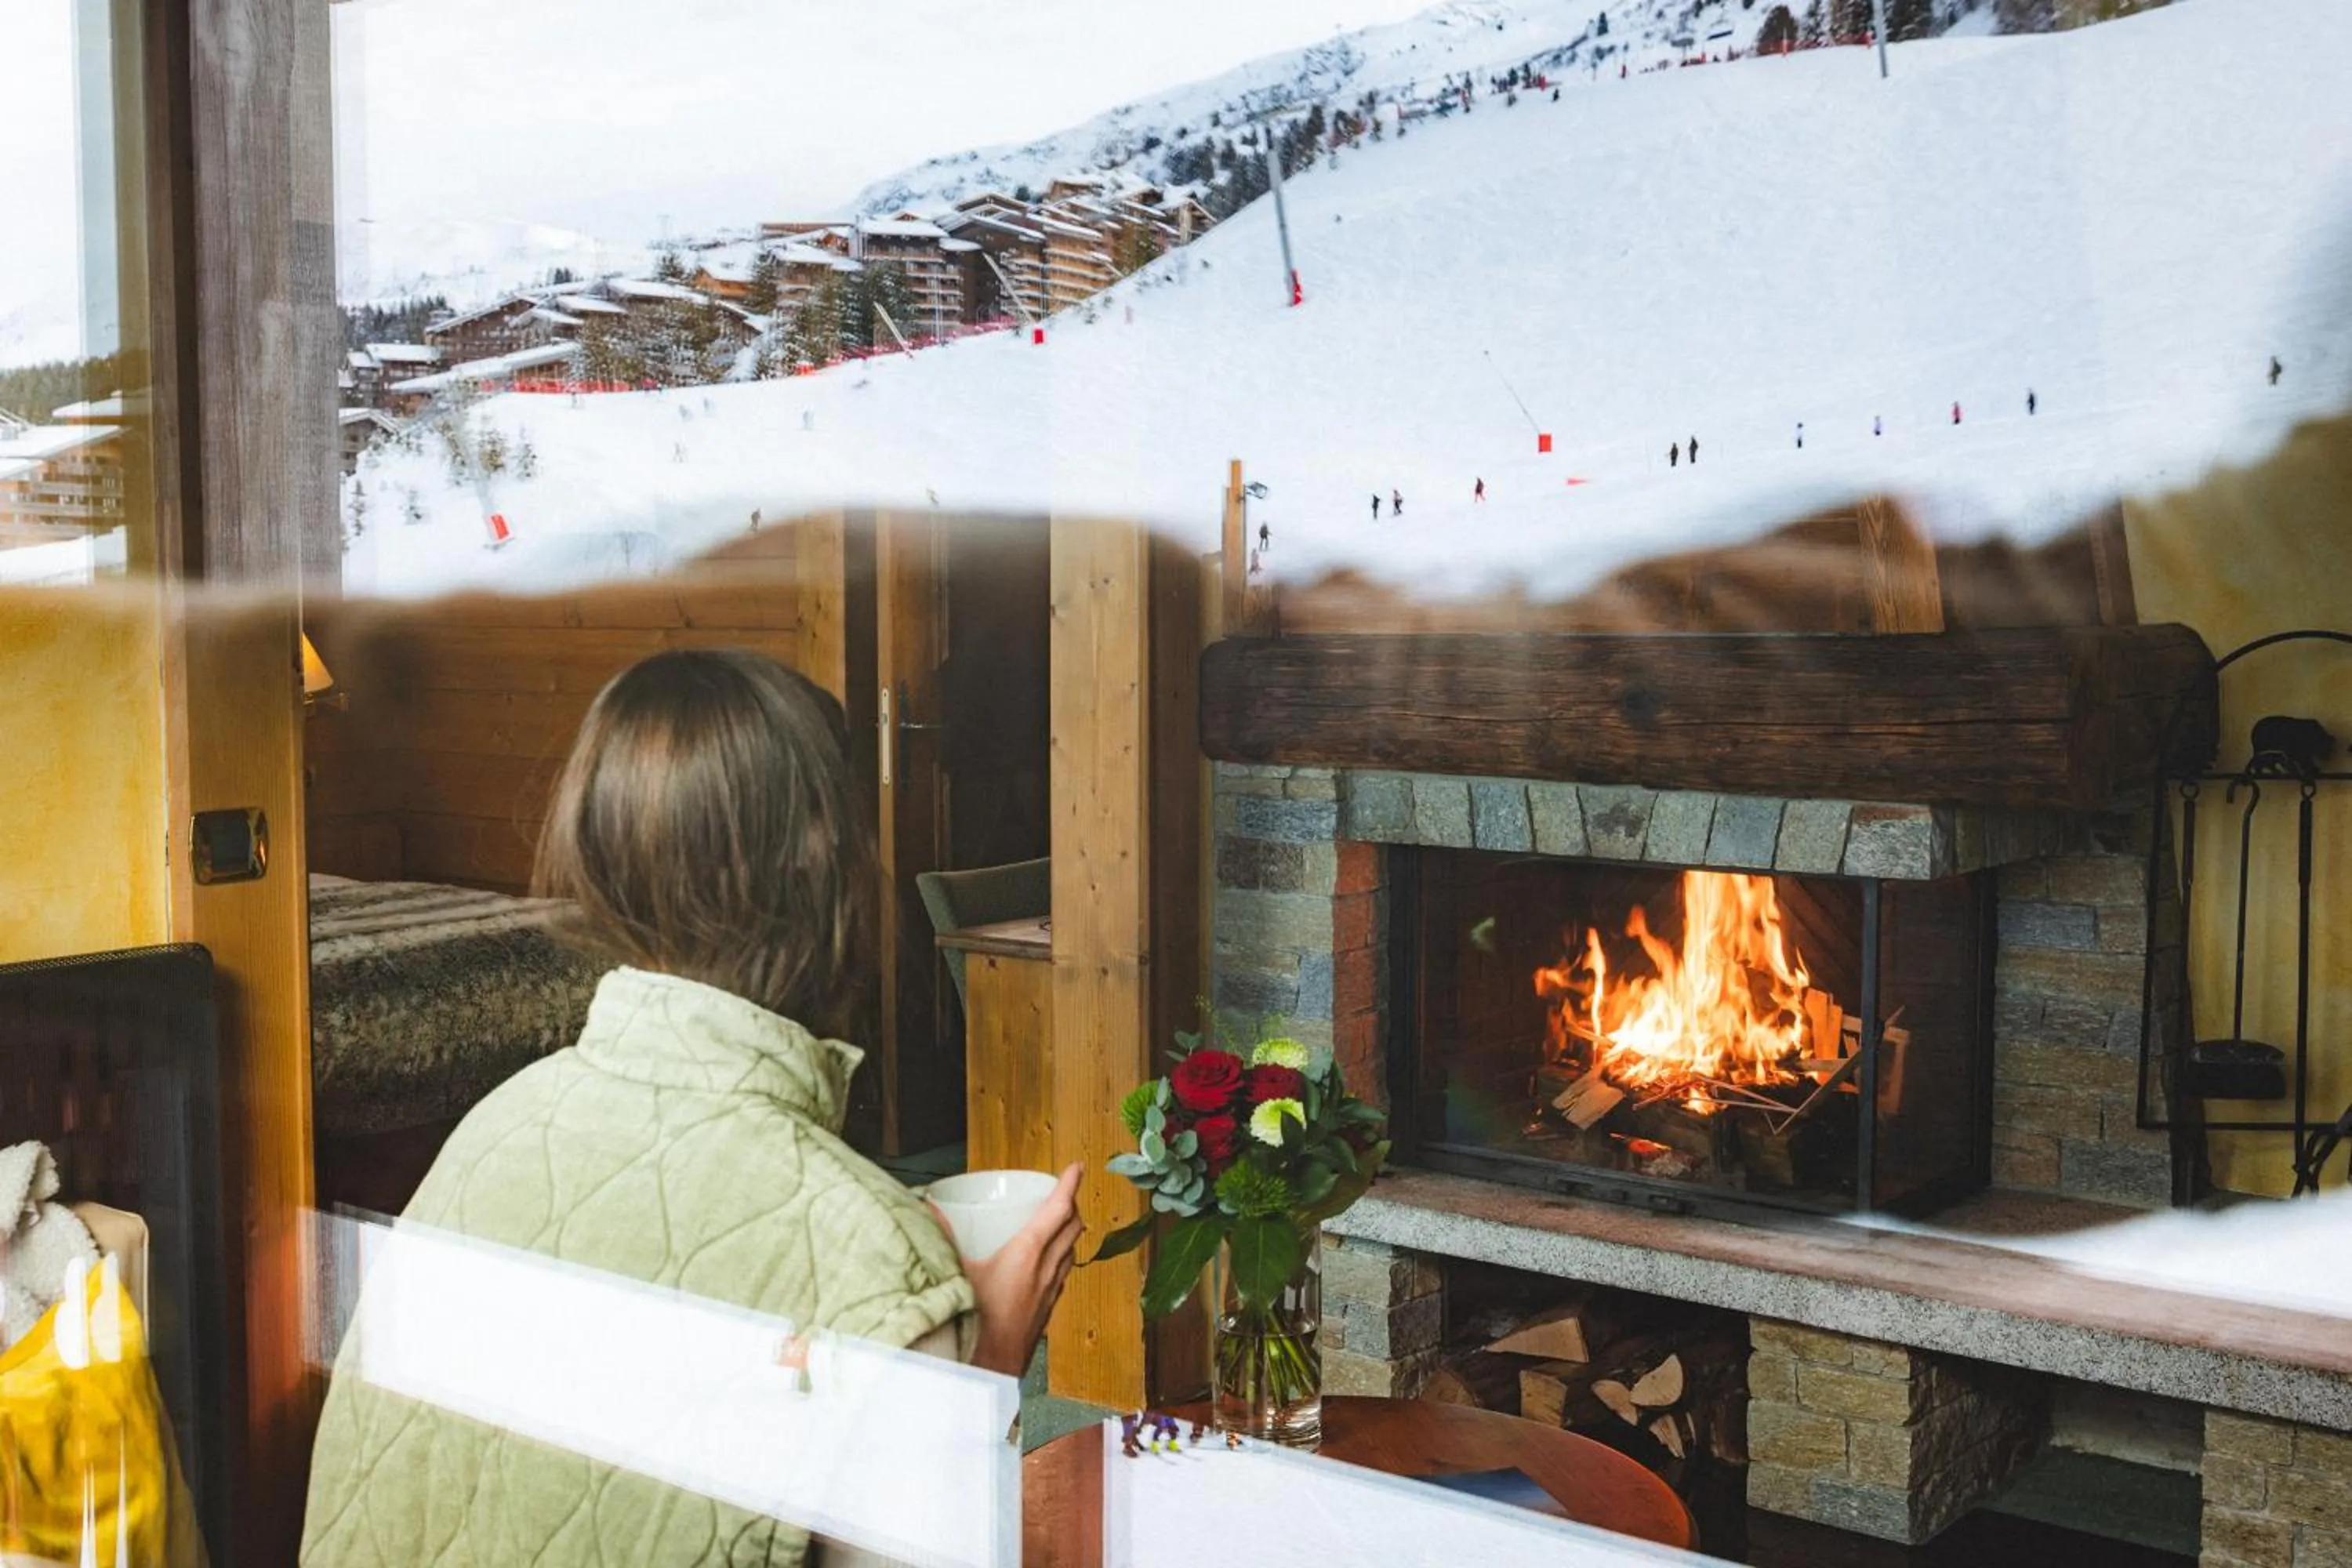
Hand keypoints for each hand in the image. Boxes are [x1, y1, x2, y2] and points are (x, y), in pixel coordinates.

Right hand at [959, 1163, 1084, 1377]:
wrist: (992, 1369)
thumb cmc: (975, 1322)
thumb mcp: (956, 1273)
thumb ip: (941, 1238)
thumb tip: (928, 1208)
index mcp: (1028, 1253)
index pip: (1058, 1209)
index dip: (1070, 1185)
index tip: (1077, 1167)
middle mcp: (1047, 1269)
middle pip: (1072, 1227)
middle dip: (1071, 1204)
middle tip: (1063, 1191)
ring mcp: (1051, 1290)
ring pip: (1072, 1251)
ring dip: (1070, 1231)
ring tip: (1059, 1221)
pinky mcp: (1048, 1308)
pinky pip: (1063, 1274)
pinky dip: (1062, 1257)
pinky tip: (1048, 1262)